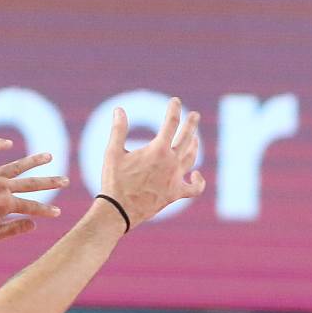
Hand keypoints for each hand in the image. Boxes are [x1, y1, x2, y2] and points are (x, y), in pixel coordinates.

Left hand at [0, 140, 68, 247]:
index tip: (57, 213)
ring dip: (35, 160)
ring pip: (17, 165)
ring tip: (49, 156)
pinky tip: (9, 143)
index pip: (32, 207)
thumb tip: (32, 224)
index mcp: (5, 206)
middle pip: (31, 183)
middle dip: (51, 182)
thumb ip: (12, 230)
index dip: (46, 211)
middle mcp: (0, 187)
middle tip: (65, 180)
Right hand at [101, 98, 205, 227]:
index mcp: (158, 149)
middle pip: (187, 138)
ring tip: (195, 138)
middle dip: (191, 124)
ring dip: (194, 146)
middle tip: (195, 115)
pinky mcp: (175, 194)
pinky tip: (197, 175)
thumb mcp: (112, 152)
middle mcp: (171, 163)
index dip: (174, 109)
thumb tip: (119, 109)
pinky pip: (194, 188)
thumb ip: (118, 129)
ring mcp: (175, 179)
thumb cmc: (114, 181)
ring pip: (191, 158)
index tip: (175, 101)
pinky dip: (198, 181)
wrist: (118, 211)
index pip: (171, 123)